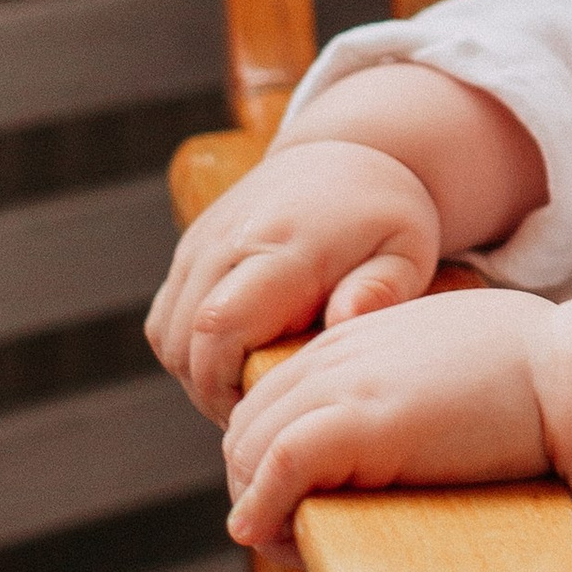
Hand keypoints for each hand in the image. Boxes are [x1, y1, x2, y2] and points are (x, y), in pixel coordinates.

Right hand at [148, 137, 441, 421]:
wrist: (343, 155)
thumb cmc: (383, 212)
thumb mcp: (405, 248)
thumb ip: (382, 289)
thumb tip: (345, 320)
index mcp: (282, 247)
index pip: (219, 326)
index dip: (227, 385)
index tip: (266, 411)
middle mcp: (226, 242)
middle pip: (183, 340)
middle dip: (212, 392)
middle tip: (263, 416)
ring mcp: (199, 244)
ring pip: (166, 334)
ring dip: (198, 376)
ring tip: (252, 392)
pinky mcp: (188, 251)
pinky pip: (166, 319)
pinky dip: (189, 353)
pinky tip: (237, 365)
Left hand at [222, 286, 557, 547]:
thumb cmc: (549, 376)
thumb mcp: (463, 358)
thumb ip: (420, 377)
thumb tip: (425, 422)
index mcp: (364, 331)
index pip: (277, 394)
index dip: (271, 453)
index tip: (298, 498)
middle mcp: (341, 351)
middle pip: (249, 422)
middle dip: (254, 483)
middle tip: (286, 532)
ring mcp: (346, 383)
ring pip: (249, 446)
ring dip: (256, 505)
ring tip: (289, 544)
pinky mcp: (358, 422)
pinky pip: (276, 466)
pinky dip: (263, 507)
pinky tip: (274, 537)